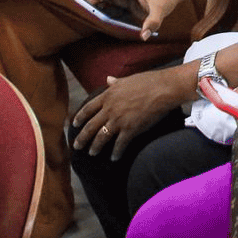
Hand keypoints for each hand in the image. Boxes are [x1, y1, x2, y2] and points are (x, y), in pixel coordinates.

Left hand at [71, 70, 185, 158]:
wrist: (164, 89)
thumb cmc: (148, 81)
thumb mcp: (128, 79)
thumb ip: (116, 82)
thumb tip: (108, 79)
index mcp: (108, 96)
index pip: (88, 108)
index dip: (79, 117)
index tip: (74, 124)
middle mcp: (110, 109)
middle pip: (91, 126)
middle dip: (82, 138)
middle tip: (76, 146)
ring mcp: (119, 120)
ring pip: (101, 137)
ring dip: (95, 147)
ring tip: (92, 153)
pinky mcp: (130, 129)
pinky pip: (119, 144)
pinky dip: (116, 152)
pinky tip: (114, 158)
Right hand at [88, 0, 177, 38]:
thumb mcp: (161, 9)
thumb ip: (152, 22)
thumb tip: (144, 36)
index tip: (93, 1)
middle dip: (93, 3)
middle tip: (89, 16)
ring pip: (104, 1)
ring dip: (98, 10)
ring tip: (94, 21)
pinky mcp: (125, 4)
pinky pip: (110, 8)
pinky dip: (105, 14)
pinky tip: (103, 24)